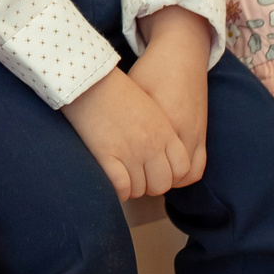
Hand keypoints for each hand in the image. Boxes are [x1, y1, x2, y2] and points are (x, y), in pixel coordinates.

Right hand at [62, 66, 191, 202]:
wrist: (91, 82)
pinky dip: (118, 191)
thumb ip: (162, 133)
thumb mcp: (152, 109)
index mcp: (166, 132)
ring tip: (123, 177)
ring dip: (132, 188)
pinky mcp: (107, 156)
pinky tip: (113, 184)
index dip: (170, 176)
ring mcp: (130, 152)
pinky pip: (121, 187)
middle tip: (138, 177)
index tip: (157, 172)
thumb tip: (162, 154)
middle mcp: (152, 145)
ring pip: (140, 189)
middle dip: (150, 185)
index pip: (182, 169)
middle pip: (161, 184)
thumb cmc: (119, 91)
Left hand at [126, 6, 210, 186]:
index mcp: (166, 123)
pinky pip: (198, 165)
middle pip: (169, 175)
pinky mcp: (202, 131)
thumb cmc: (151, 71)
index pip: (153, 164)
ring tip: (149, 177)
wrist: (182, 53)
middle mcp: (185, 132)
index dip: (136, 176)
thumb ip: (123, 119)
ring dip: (169, 180)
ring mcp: (197, 133)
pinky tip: (168, 169)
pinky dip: (184, 173)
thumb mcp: (133, 93)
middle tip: (133, 180)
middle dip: (151, 182)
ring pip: (186, 174)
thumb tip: (102, 142)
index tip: (122, 175)